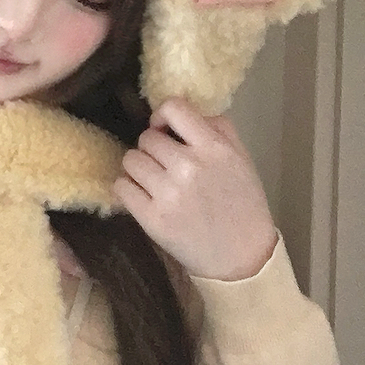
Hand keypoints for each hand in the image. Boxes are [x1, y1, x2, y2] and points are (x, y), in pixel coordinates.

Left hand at [113, 98, 277, 279]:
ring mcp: (167, 194)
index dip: (162, 116)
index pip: (173, 108)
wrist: (241, 256)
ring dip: (139, 168)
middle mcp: (188, 167)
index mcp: (213, 148)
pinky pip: (121, 187)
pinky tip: (144, 196)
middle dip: (153, 149)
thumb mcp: (240, 157)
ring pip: (130, 161)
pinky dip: (129, 189)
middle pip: (146, 138)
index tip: (165, 129)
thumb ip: (216, 127)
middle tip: (165, 165)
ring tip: (155, 181)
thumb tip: (178, 111)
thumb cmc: (242, 203)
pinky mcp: (151, 218)